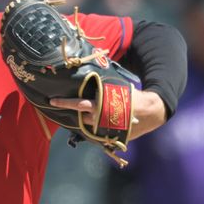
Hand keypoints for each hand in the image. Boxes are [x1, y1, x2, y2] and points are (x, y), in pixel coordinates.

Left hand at [50, 89, 166, 140]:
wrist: (151, 112)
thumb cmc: (133, 97)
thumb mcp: (118, 87)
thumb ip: (104, 84)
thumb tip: (95, 65)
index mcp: (101, 105)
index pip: (78, 104)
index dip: (64, 103)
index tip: (52, 101)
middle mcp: (101, 119)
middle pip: (81, 118)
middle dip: (75, 114)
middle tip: (67, 108)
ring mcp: (105, 130)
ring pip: (88, 127)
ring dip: (85, 121)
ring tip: (87, 115)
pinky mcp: (111, 137)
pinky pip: (97, 134)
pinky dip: (95, 129)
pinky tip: (97, 123)